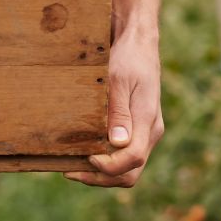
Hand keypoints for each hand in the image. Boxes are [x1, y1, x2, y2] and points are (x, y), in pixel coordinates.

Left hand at [65, 25, 163, 187]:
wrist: (138, 43)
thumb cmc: (127, 58)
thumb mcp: (119, 80)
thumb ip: (118, 112)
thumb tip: (117, 143)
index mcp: (147, 121)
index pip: (132, 160)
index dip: (107, 167)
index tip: (85, 158)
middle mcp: (150, 132)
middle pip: (130, 172)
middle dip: (101, 178)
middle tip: (70, 171)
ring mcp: (145, 131)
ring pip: (128, 168)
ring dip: (101, 173)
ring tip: (72, 166)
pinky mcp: (137, 128)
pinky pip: (124, 155)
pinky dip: (105, 161)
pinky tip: (83, 153)